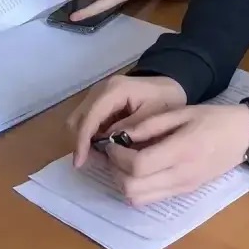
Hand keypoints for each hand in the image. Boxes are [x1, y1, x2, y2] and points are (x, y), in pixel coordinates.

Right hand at [66, 74, 186, 167]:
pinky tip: (103, 146)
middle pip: (77, 119)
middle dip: (81, 142)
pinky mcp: (98, 102)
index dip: (82, 141)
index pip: (90, 117)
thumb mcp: (154, 117)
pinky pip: (86, 120)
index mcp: (114, 90)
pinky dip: (90, 135)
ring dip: (84, 139)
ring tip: (100, 155)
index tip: (80, 162)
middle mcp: (100, 89)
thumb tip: (107, 144)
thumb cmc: (165, 100)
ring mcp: (97, 94)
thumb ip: (130, 130)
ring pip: (78, 121)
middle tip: (93, 161)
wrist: (170, 86)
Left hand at [101, 104, 248, 205]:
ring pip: (138, 199)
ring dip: (124, 183)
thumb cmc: (214, 118)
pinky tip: (142, 170)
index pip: (137, 166)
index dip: (117, 156)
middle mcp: (180, 175)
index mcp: (181, 150)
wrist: (243, 136)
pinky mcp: (184, 193)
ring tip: (127, 162)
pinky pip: (150, 199)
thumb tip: (122, 135)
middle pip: (132, 188)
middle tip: (117, 152)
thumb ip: (151, 124)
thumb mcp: (183, 112)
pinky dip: (137, 188)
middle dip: (116, 171)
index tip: (114, 142)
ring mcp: (182, 187)